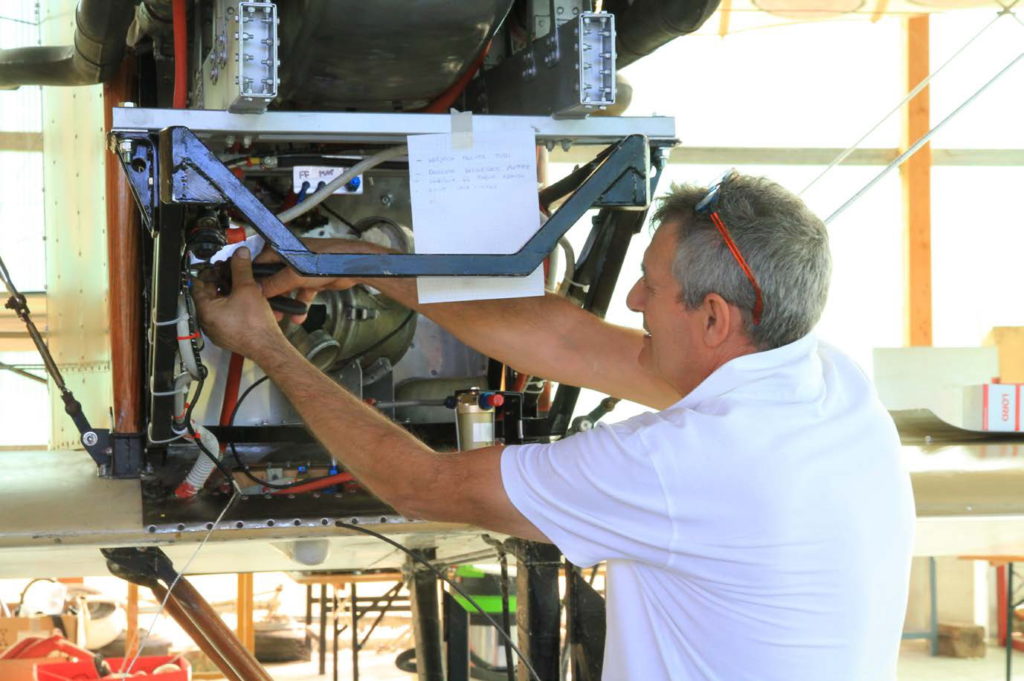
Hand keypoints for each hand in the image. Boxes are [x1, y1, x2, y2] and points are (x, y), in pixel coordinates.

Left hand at [193, 247, 285, 360]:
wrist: (268, 346)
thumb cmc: (255, 325)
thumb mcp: (248, 289)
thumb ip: (241, 268)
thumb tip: (240, 254)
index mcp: (205, 311)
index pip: (198, 284)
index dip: (209, 272)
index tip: (218, 266)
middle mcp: (207, 322)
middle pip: (208, 295)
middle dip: (219, 282)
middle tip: (231, 274)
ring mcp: (216, 331)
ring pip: (217, 307)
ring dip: (226, 295)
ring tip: (240, 286)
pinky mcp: (227, 336)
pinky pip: (225, 317)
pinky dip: (231, 307)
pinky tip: (244, 302)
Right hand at [257, 238, 389, 323]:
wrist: (352, 267)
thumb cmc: (328, 260)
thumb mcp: (295, 275)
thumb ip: (275, 283)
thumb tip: (258, 291)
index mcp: (282, 250)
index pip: (260, 264)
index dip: (254, 279)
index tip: (248, 293)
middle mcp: (290, 258)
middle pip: (273, 278)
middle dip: (270, 296)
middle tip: (265, 310)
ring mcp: (302, 269)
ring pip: (287, 288)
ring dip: (285, 303)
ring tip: (280, 316)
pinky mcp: (312, 279)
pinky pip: (301, 294)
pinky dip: (300, 305)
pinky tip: (299, 315)